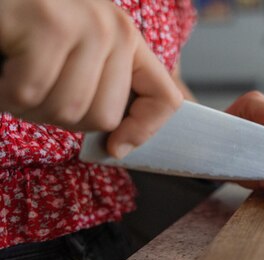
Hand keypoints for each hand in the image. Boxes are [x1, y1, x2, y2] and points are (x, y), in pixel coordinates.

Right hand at [0, 0, 182, 158]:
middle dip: (61, 119)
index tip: (115, 148)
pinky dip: (5, 94)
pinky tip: (2, 70)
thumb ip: (104, 86)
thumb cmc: (26, 27)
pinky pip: (29, 94)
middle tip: (35, 91)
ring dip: (28, 108)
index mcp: (127, 38)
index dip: (143, 132)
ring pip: (65, 110)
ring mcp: (85, 25)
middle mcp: (114, 30)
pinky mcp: (48, 25)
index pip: (165, 98)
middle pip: (104, 117)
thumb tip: (118, 147)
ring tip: (14, 77)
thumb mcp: (76, 53)